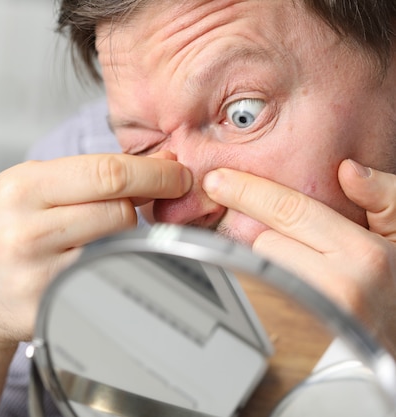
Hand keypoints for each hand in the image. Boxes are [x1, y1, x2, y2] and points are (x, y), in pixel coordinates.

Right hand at [0, 151, 190, 403]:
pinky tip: (90, 262)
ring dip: (126, 236)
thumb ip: (81, 176)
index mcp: (20, 189)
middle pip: (118, 210)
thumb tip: (154, 166)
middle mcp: (26, 231)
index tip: (178, 175)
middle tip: (157, 201)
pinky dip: (110, 265)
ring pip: (117, 245)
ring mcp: (38, 275)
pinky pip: (104, 278)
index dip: (152, 173)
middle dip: (146, 203)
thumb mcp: (22, 189)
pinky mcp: (50, 308)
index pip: (104, 172)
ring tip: (104, 232)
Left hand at [202, 160, 395, 354]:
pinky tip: (293, 285)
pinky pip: (265, 296)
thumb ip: (386, 197)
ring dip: (273, 261)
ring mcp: (317, 316)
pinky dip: (271, 284)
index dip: (248, 191)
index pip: (289, 211)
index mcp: (364, 254)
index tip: (218, 181)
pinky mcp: (303, 338)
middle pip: (264, 242)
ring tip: (304, 267)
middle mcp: (338, 287)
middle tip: (284, 235)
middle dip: (269, 233)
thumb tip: (347, 170)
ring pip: (262, 269)